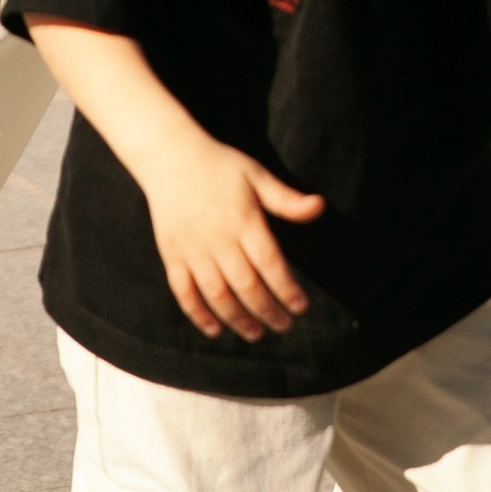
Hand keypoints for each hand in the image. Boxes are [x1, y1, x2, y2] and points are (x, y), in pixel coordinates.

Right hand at [142, 124, 324, 343]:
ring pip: (217, 295)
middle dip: (268, 311)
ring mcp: (193, 250)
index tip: (301, 307)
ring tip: (256, 334)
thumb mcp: (257, 175)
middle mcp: (218, 239)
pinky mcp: (172, 256)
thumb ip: (286, 199)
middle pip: (246, 285)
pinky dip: (198, 314)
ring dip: (238, 319)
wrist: (170, 157)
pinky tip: (215, 330)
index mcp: (244, 220)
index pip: (270, 263)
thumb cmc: (220, 166)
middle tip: (284, 326)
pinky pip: (184, 292)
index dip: (287, 289)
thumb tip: (320, 207)